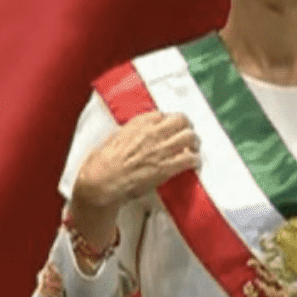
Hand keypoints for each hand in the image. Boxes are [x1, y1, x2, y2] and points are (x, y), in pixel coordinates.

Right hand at [66, 112, 199, 254]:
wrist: (102, 182)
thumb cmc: (103, 163)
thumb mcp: (114, 137)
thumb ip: (130, 131)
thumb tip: (138, 131)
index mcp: (138, 124)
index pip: (163, 114)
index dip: (169, 122)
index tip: (170, 129)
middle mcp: (151, 133)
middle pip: (181, 120)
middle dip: (186, 127)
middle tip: (187, 136)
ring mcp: (160, 150)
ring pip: (189, 137)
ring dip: (194, 143)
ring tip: (193, 149)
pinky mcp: (165, 167)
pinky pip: (189, 158)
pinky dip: (194, 160)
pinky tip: (193, 163)